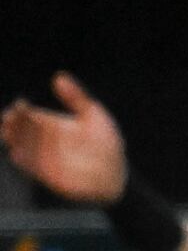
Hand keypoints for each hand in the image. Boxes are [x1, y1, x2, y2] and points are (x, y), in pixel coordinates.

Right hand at [1, 73, 127, 202]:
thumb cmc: (106, 143)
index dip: (22, 110)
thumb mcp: (93, 115)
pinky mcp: (45, 172)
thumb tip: (59, 76)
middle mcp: (45, 138)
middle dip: (13, 123)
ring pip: (21, 144)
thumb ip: (75, 97)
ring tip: (8, 133)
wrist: (114, 174)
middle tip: (9, 119)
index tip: (20, 105)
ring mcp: (44, 155)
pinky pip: (29, 166)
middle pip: (22, 128)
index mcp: (53, 123)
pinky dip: (22, 161)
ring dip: (13, 139)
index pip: (31, 114)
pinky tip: (16, 154)